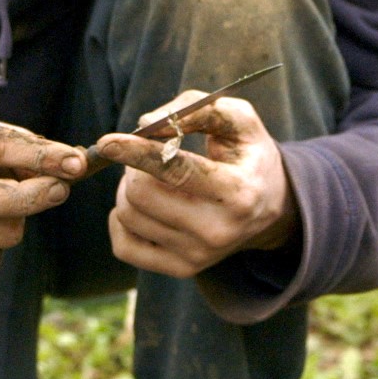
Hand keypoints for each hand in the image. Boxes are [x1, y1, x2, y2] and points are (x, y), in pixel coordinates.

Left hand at [92, 93, 294, 276]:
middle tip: (146, 156)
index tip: (107, 142)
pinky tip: (142, 206)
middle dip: (133, 167)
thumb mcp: (238, 119)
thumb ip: (194, 109)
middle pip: (141, 194)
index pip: (175, 171)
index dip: (136, 152)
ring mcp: (199, 255)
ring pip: (128, 216)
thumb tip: (145, 124)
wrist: (270, 205)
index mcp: (238, 192)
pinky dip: (121, 220)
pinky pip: (123, 246)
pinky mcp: (181, 269)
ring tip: (150, 177)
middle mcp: (219, 230)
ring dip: (128, 188)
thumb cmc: (247, 154)